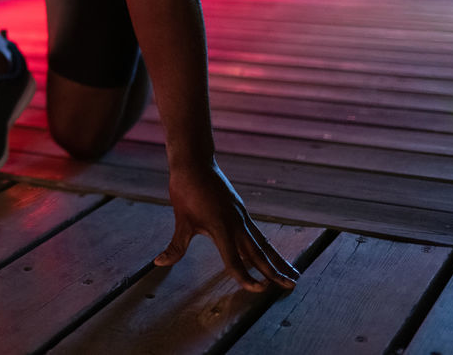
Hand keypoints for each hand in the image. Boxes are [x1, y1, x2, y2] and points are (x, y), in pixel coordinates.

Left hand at [155, 160, 299, 292]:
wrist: (195, 162)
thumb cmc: (185, 190)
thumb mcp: (181, 220)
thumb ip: (175, 246)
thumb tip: (159, 263)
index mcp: (220, 228)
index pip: (234, 259)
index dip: (244, 277)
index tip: (257, 289)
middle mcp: (236, 223)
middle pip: (257, 253)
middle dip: (273, 272)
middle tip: (290, 286)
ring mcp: (241, 217)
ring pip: (263, 244)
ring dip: (278, 260)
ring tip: (293, 275)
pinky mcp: (242, 211)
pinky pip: (258, 233)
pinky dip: (268, 247)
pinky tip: (274, 255)